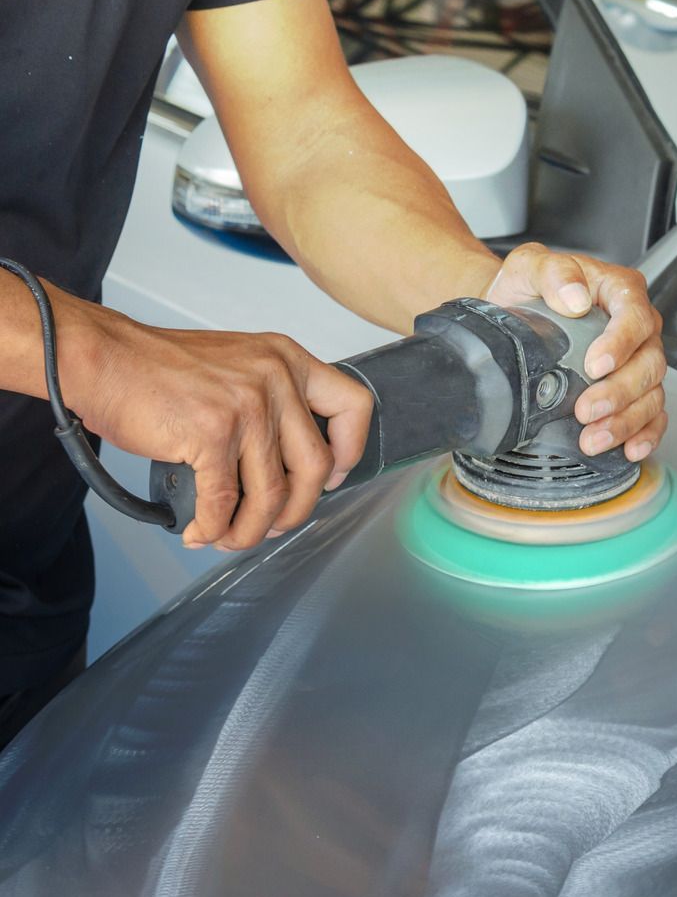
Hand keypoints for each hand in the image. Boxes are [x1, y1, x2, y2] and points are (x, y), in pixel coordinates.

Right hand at [61, 303, 372, 550]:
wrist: (102, 358)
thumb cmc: (160, 368)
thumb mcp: (238, 365)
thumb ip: (272, 401)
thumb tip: (291, 468)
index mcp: (288, 359)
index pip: (354, 405)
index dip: (350, 450)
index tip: (331, 476)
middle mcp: (276, 379)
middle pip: (315, 465)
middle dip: (297, 509)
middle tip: (274, 525)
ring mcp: (247, 406)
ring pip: (272, 493)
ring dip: (251, 529)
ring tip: (231, 538)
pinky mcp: (213, 434)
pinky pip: (225, 501)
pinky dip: (214, 527)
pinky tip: (201, 532)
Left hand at [485, 243, 666, 461]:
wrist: (512, 314)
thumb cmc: (525, 289)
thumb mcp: (530, 266)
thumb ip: (553, 272)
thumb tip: (575, 298)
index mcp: (619, 291)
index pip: (635, 316)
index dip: (621, 344)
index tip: (595, 366)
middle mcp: (637, 328)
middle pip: (649, 363)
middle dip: (620, 392)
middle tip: (586, 410)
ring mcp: (637, 361)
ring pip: (651, 394)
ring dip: (626, 421)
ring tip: (594, 438)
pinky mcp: (633, 390)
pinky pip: (653, 415)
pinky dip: (645, 434)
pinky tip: (629, 449)